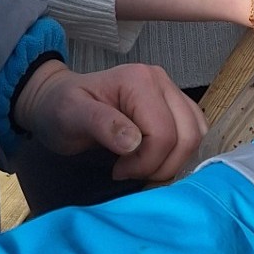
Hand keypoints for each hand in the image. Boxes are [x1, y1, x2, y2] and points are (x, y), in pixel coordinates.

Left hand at [12, 60, 206, 182]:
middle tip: (130, 173)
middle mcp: (161, 81)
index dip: (145, 162)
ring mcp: (170, 92)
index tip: (117, 170)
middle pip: (187, 136)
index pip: (164, 133)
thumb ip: (102, 124)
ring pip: (196, 136)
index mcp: (139, 80)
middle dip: (162, 165)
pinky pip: (193, 133)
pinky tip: (153, 160)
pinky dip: (180, 154)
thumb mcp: (71, 116)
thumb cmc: (61, 108)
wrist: (57, 100)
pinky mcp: (174, 106)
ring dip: (173, 161)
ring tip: (141, 167)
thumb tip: (134, 143)